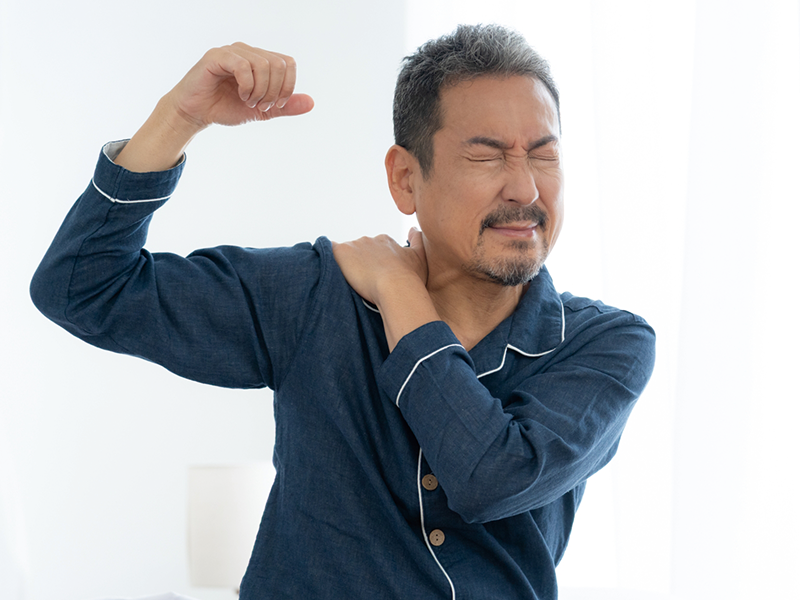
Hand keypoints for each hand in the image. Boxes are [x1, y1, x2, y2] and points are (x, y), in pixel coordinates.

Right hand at [114, 43, 313, 171]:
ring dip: (261, 90)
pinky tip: (241, 95)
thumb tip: (311, 103)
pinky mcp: (217, 56)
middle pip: (279, 64)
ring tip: (249, 101)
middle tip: (262, 105)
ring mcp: (232, 51)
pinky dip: (248, 85)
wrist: (196, 113)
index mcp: (260, 61)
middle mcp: (248, 51)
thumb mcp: (261, 111)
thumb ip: (285, 106)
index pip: (288, 63)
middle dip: (275, 91)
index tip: (276, 105)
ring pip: (264, 64)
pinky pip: (243, 65)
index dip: (288, 86)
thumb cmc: (225, 108)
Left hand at [332, 228, 427, 307]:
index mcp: (385, 241)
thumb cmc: (410, 278)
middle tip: (362, 282)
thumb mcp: (420, 257)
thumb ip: (417, 240)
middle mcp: (370, 239)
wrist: (397, 287)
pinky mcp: (342, 251)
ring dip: (346, 264)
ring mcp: (355, 244)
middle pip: (358, 250)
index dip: (372, 263)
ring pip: (345, 254)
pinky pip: (329, 251)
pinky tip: (328, 269)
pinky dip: (327, 258)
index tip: (373, 276)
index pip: (373, 249)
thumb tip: (413, 228)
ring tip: (349, 282)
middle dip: (359, 263)